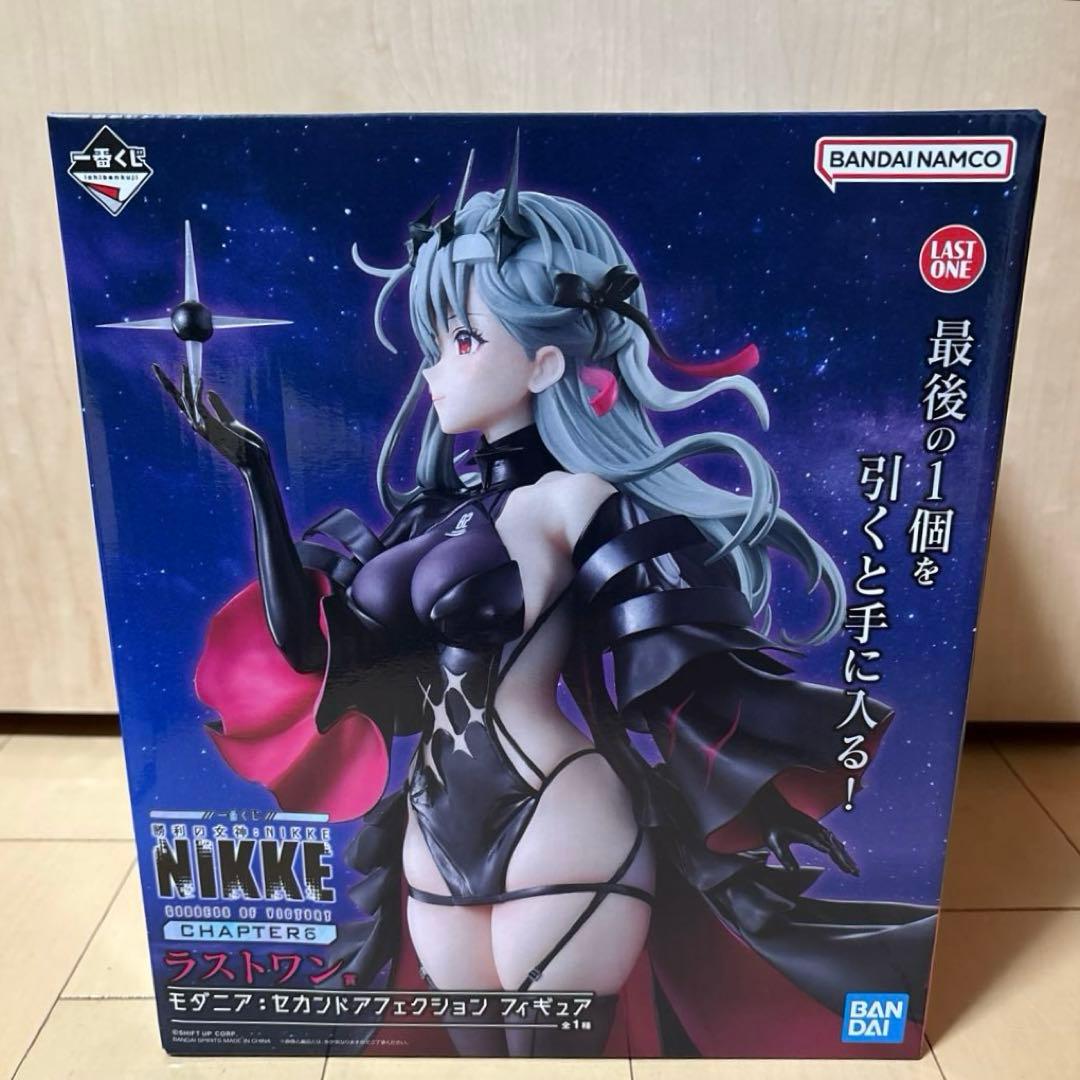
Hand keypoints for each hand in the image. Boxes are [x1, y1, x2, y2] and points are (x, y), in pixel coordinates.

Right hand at [153, 361, 269, 473]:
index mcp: (202, 422)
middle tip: (154, 366)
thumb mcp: (230, 421)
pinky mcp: (211, 428)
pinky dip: (199, 393)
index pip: (184, 401)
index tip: (170, 372)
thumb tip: (209, 392)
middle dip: (166, 382)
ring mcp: (203, 427)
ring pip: (187, 400)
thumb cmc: (244, 445)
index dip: (176, 386)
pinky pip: (200, 407)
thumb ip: (218, 407)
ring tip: (185, 365)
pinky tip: (201, 380)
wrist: (254, 461)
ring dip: (186, 382)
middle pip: (177, 399)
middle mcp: (198, 424)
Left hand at [764, 805, 859, 876]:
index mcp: (806, 833)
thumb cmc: (772, 825)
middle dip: (845, 859)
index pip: (826, 847)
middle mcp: (815, 829)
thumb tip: (794, 872)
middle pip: (834, 845)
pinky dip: (839, 848)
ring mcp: (816, 827)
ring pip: (835, 842)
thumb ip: (784, 857)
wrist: (772, 806)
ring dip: (845, 855)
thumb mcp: (774, 842)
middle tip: (855, 873)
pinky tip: (843, 854)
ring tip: (853, 868)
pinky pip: (831, 839)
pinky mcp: (816, 827)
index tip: (847, 868)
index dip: (837, 858)